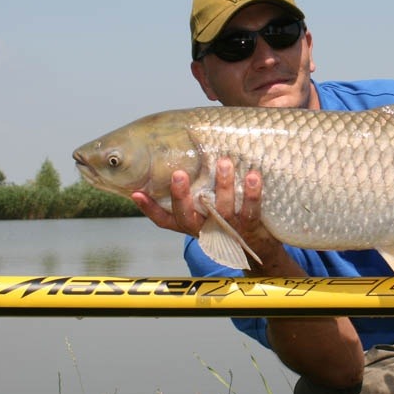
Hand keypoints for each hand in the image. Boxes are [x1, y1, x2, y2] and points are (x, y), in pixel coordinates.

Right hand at [130, 157, 287, 268]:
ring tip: (224, 162)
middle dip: (181, 196)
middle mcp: (204, 228)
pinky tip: (252, 176)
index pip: (163, 220)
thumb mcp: (206, 206)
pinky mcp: (249, 228)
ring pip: (222, 210)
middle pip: (188, 216)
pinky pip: (250, 212)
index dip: (149, 209)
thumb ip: (195, 186)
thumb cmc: (225, 217)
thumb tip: (183, 147)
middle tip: (178, 173)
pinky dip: (252, 194)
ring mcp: (227, 230)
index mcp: (189, 223)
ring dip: (223, 185)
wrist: (257, 245)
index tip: (136, 193)